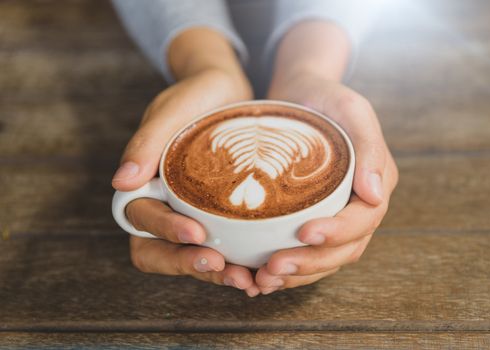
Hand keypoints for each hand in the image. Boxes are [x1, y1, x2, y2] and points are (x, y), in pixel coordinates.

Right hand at [112, 29, 260, 296]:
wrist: (226, 92)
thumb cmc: (194, 96)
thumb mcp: (172, 111)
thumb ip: (146, 143)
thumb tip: (120, 182)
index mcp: (143, 186)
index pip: (143, 221)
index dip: (166, 232)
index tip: (197, 234)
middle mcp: (163, 205)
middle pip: (161, 251)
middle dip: (188, 265)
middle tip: (223, 270)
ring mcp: (191, 213)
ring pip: (191, 256)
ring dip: (215, 274)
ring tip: (246, 280)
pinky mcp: (219, 216)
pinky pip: (221, 247)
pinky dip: (236, 263)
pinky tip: (258, 272)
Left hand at [255, 74, 398, 293]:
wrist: (301, 95)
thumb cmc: (327, 98)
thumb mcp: (352, 109)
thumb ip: (369, 148)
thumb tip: (377, 194)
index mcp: (374, 186)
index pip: (362, 220)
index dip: (338, 232)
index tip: (305, 233)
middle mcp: (357, 208)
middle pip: (343, 250)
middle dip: (310, 263)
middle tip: (274, 266)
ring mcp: (333, 217)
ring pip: (323, 259)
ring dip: (296, 275)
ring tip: (263, 280)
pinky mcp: (308, 219)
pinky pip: (303, 252)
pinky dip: (285, 270)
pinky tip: (258, 276)